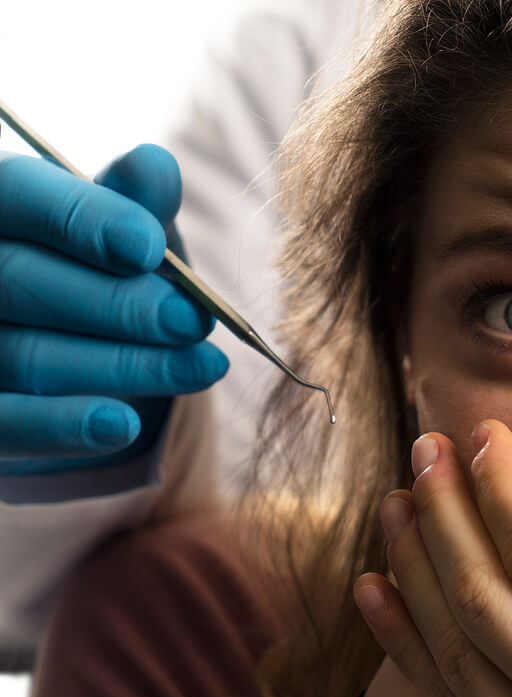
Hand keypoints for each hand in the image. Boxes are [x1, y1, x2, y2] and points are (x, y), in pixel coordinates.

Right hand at [0, 145, 227, 473]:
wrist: (80, 348)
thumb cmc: (105, 271)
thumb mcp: (127, 232)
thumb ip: (136, 203)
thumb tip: (154, 167)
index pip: (19, 195)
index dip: (83, 220)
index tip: (148, 248)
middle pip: (20, 279)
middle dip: (119, 305)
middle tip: (195, 322)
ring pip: (24, 355)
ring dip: (124, 366)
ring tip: (204, 366)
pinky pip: (6, 422)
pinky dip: (62, 426)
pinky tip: (122, 424)